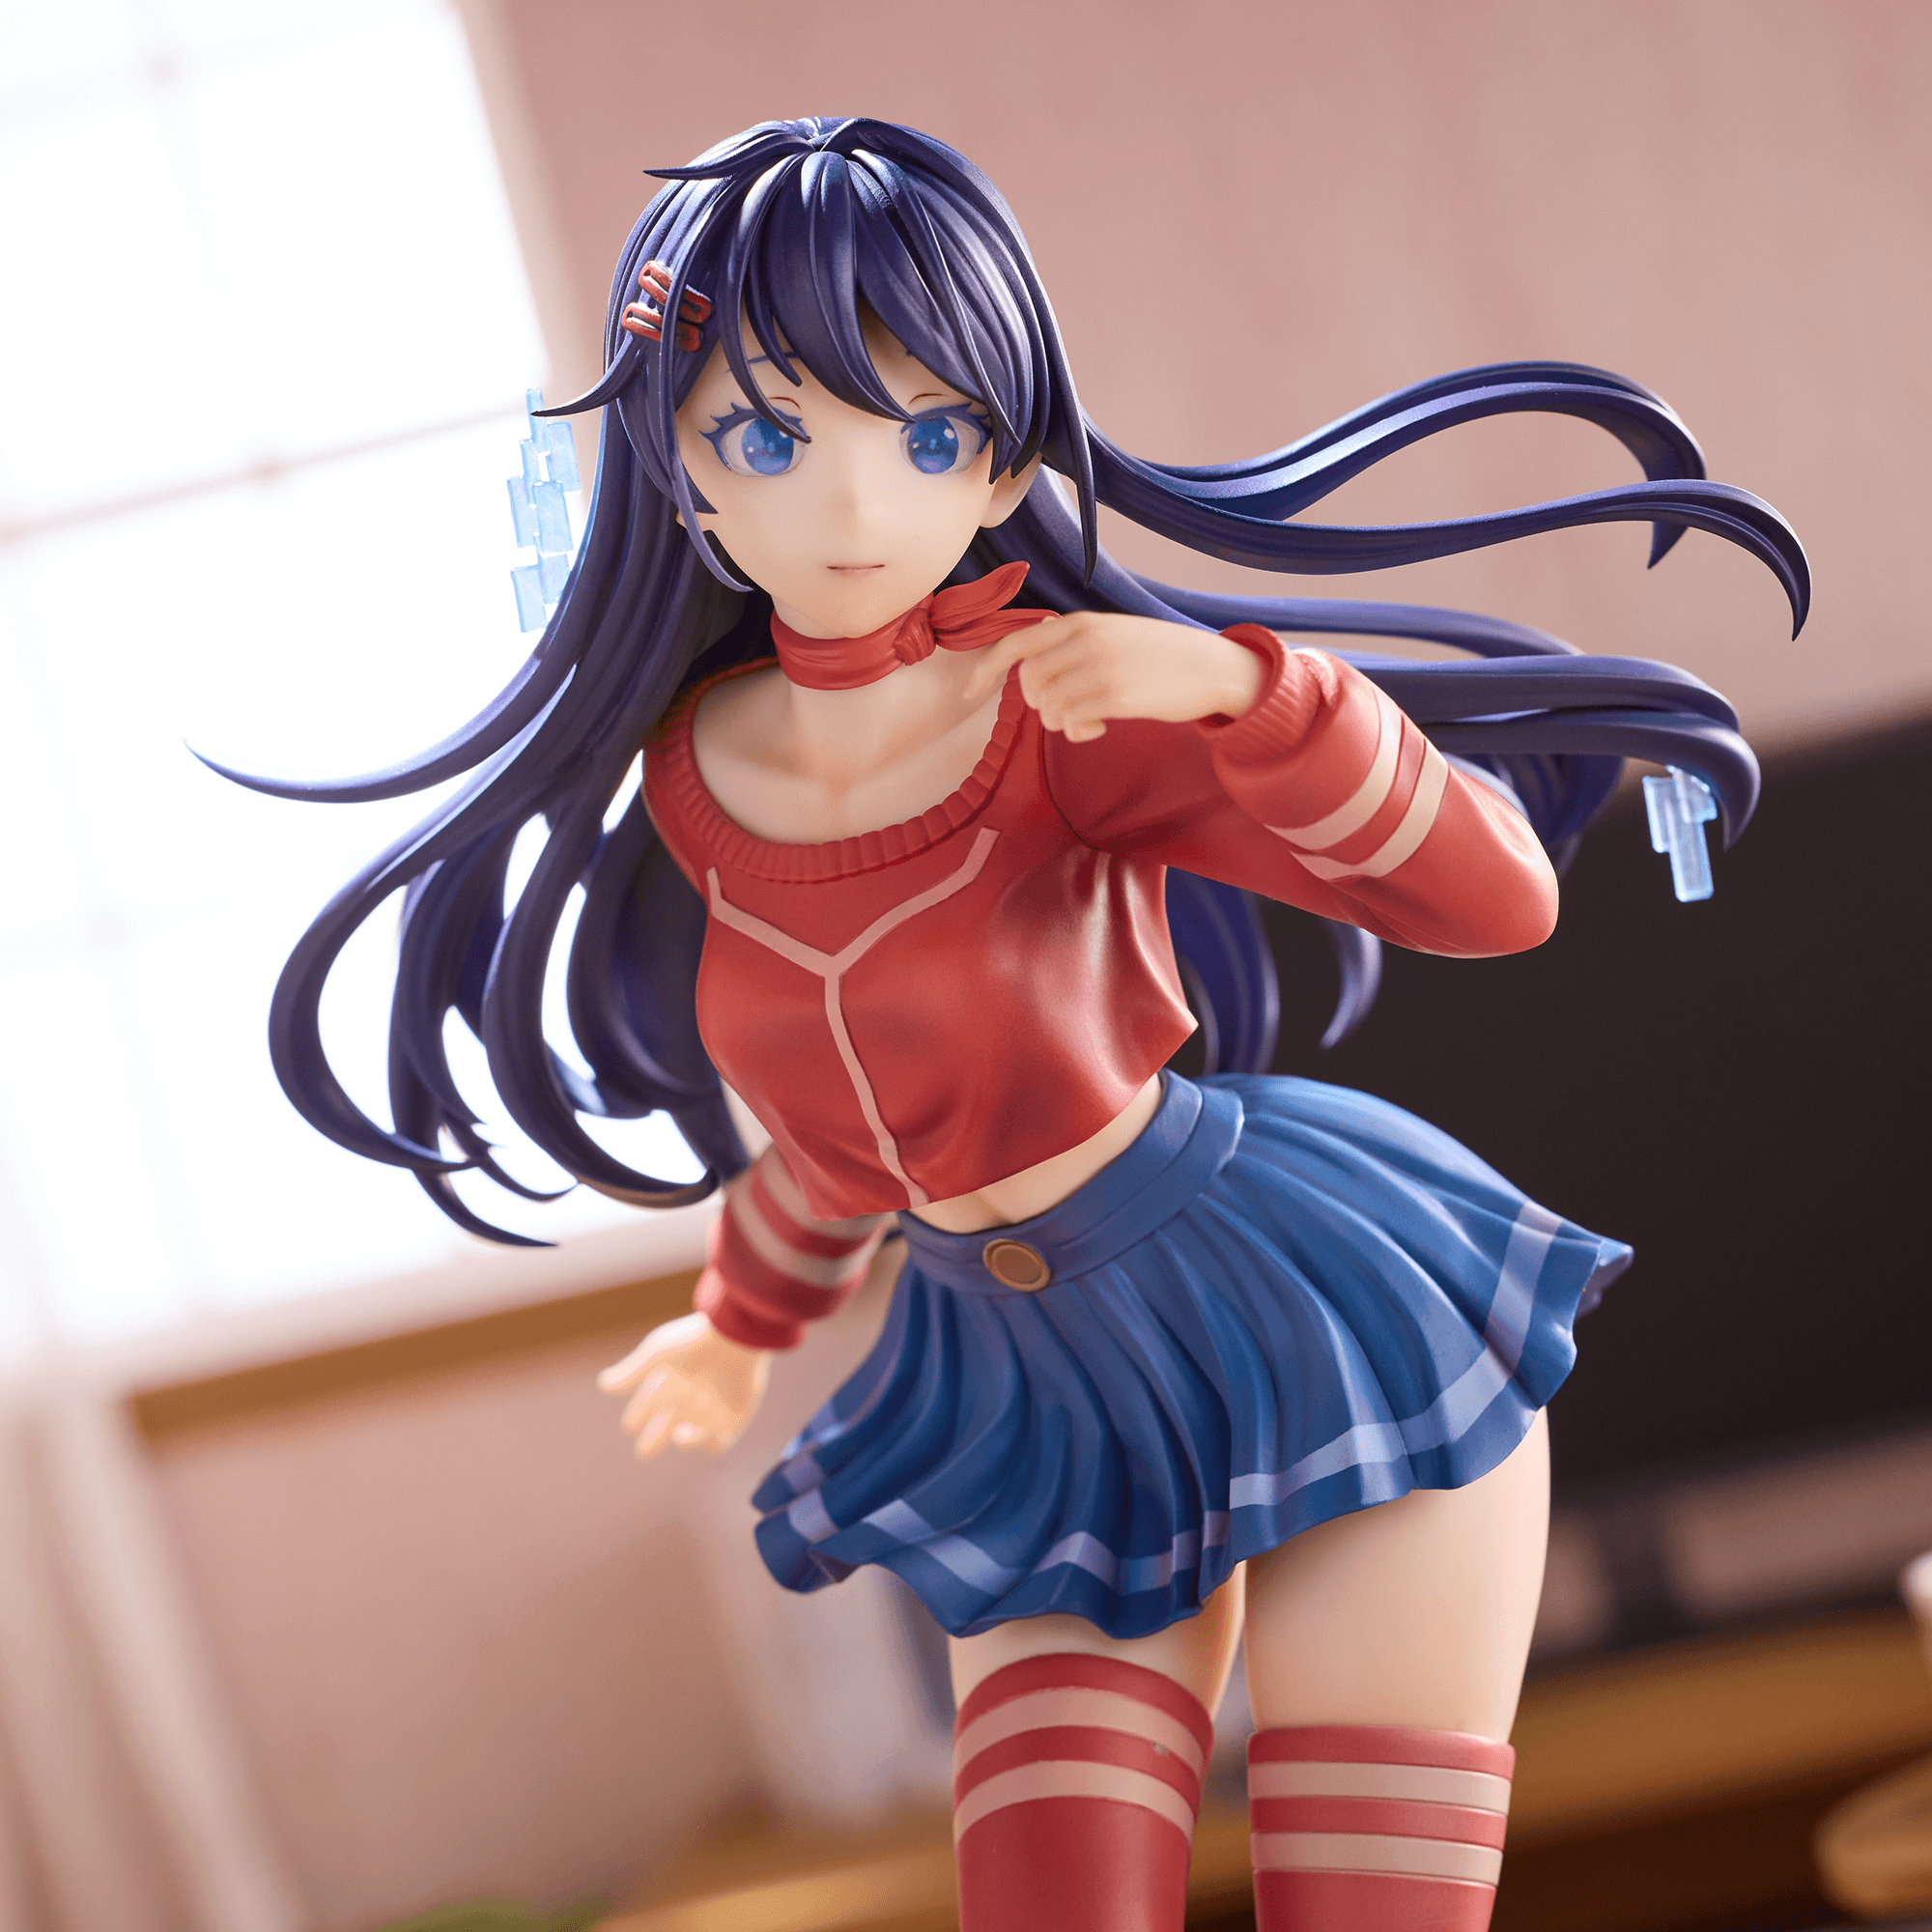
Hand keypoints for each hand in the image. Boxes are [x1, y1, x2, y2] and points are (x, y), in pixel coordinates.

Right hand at [596, 1310, 771, 1457]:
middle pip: (668, 1424)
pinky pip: (724, 1440)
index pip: (649, 1402)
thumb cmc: (693, 1343)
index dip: (638, 1414)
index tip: (630, 1426)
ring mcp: (715, 1404)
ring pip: (693, 1434)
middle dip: (654, 1439)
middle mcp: (692, 1392)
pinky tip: (708, 1440)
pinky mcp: (738, 1412)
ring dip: (686, 1441)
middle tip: (644, 1452)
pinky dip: (714, 1444)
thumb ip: (631, 1371)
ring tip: (681, 1435)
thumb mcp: (657, 1354)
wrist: (734, 1337)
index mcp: (673, 1377)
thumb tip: (604, 1384)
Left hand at [963, 611, 1264, 742]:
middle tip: (1067, 709)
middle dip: (1038, 703)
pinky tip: (1101, 727)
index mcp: (1081, 623)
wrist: (1212, 666)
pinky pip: (1071, 722)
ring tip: (1089, 719)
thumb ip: (1074, 641)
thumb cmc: (1160, 656)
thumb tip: (1035, 655)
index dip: (985, 669)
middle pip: (1028, 681)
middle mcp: (1086, 640)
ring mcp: (1100, 667)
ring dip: (1061, 722)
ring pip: (1047, 705)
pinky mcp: (1116, 696)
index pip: (1015, 642)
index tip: (969, 692)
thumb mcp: (1113, 634)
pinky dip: (1079, 732)